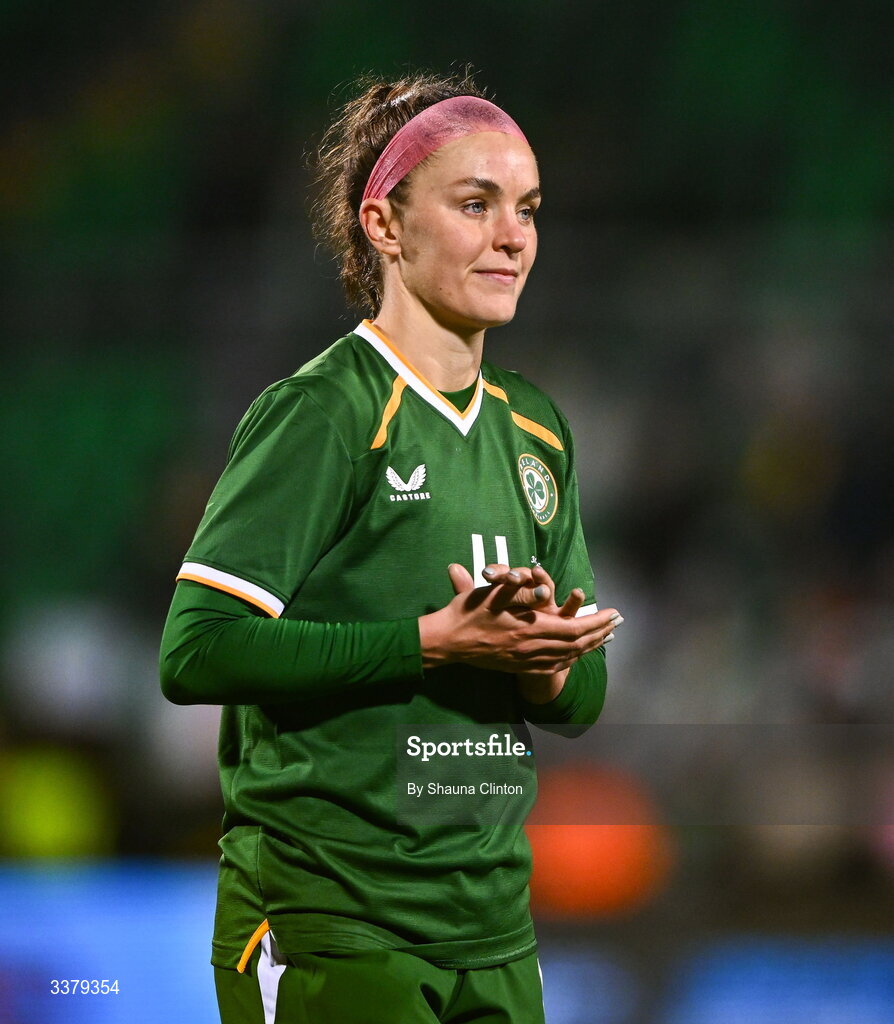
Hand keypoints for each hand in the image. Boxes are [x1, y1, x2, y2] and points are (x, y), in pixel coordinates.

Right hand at [418, 562, 622, 676]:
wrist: (447, 642)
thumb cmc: (466, 613)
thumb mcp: (492, 595)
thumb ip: (518, 590)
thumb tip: (543, 588)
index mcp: (529, 629)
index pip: (573, 629)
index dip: (596, 622)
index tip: (613, 614)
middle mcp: (531, 648)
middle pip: (575, 645)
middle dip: (599, 633)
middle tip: (617, 624)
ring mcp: (525, 660)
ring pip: (566, 657)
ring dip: (588, 646)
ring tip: (605, 637)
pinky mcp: (518, 666)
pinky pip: (552, 666)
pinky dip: (570, 659)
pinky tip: (576, 655)